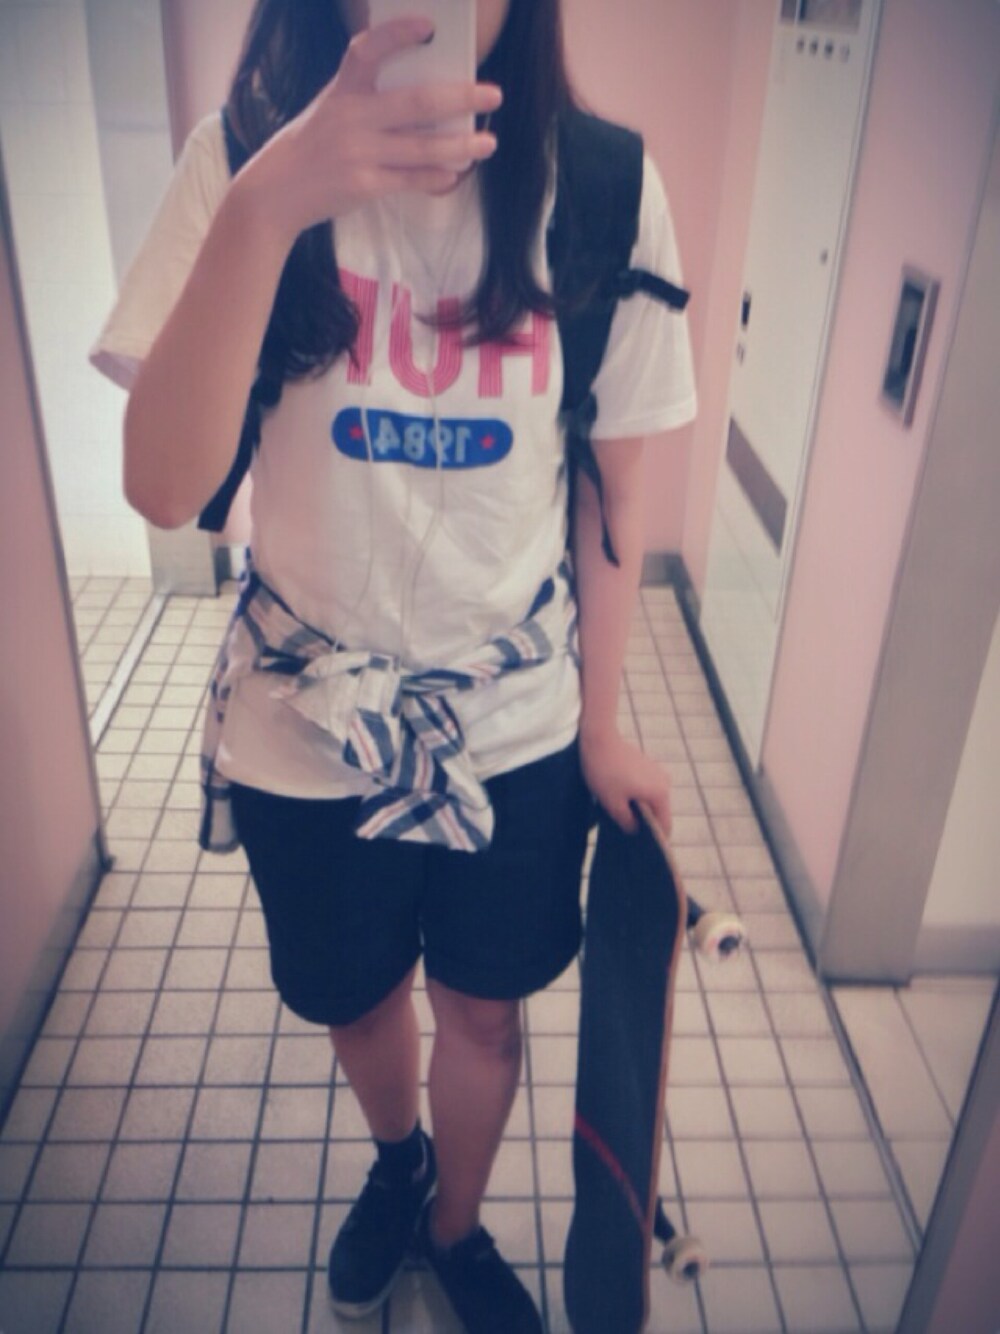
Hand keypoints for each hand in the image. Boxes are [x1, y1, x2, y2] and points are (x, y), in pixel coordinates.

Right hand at [240, 18, 501, 241]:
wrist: (275, 192)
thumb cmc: (313, 146)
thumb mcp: (331, 110)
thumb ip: (369, 101)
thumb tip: (430, 103)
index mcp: (342, 89)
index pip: (369, 50)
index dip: (399, 34)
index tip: (431, 26)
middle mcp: (351, 117)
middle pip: (416, 102)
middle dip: (461, 97)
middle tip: (494, 94)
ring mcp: (358, 153)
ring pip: (422, 147)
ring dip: (461, 144)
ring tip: (488, 142)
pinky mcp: (363, 186)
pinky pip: (411, 180)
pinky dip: (437, 177)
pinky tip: (455, 173)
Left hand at [579, 727, 672, 838]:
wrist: (598, 738)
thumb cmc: (604, 772)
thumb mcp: (612, 804)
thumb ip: (627, 821)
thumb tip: (635, 829)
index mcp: (660, 794)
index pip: (664, 825)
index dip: (654, 839)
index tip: (641, 849)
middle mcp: (664, 782)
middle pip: (658, 812)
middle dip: (644, 822)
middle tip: (626, 833)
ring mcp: (657, 772)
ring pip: (650, 799)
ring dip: (638, 808)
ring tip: (620, 815)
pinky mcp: (647, 765)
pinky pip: (645, 787)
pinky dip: (635, 795)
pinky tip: (619, 799)